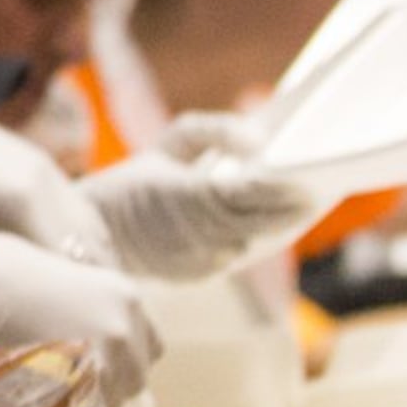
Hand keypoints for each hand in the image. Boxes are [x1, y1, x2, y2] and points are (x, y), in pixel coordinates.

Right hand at [0, 233, 160, 400]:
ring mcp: (109, 357)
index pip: (151, 344)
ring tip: (59, 398)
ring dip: (94, 401)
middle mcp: (126, 326)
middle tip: (77, 383)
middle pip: (138, 375)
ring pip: (117, 399)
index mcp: (125, 294)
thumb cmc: (0, 270)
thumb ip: (80, 300)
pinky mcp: (84, 384)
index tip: (100, 360)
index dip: (126, 356)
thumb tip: (72, 317)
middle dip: (113, 382)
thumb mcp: (57, 273)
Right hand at [82, 151, 315, 279]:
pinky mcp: (198, 276)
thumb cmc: (133, 183)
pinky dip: (252, 242)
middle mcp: (192, 231)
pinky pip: (235, 257)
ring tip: (296, 208)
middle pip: (255, 221)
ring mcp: (195, 258)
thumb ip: (213, 130)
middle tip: (313, 194)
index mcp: (183, 193)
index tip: (307, 179)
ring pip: (250, 242)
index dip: (278, 188)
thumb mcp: (169, 144)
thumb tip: (259, 138)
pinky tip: (265, 227)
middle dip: (286, 210)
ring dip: (274, 228)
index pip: (244, 192)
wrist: (93, 235)